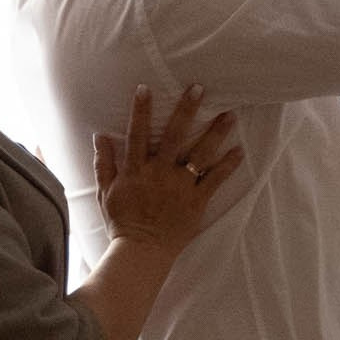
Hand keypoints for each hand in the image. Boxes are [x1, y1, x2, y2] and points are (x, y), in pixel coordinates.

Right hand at [94, 84, 241, 251]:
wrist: (141, 251)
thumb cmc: (122, 222)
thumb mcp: (105, 192)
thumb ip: (104, 163)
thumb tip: (99, 136)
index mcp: (136, 170)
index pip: (137, 133)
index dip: (140, 110)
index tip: (145, 88)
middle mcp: (159, 173)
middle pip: (175, 135)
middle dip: (186, 110)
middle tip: (199, 88)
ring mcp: (180, 187)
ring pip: (200, 154)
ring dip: (216, 133)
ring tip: (230, 115)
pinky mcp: (196, 201)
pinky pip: (214, 180)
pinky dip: (228, 165)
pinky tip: (240, 151)